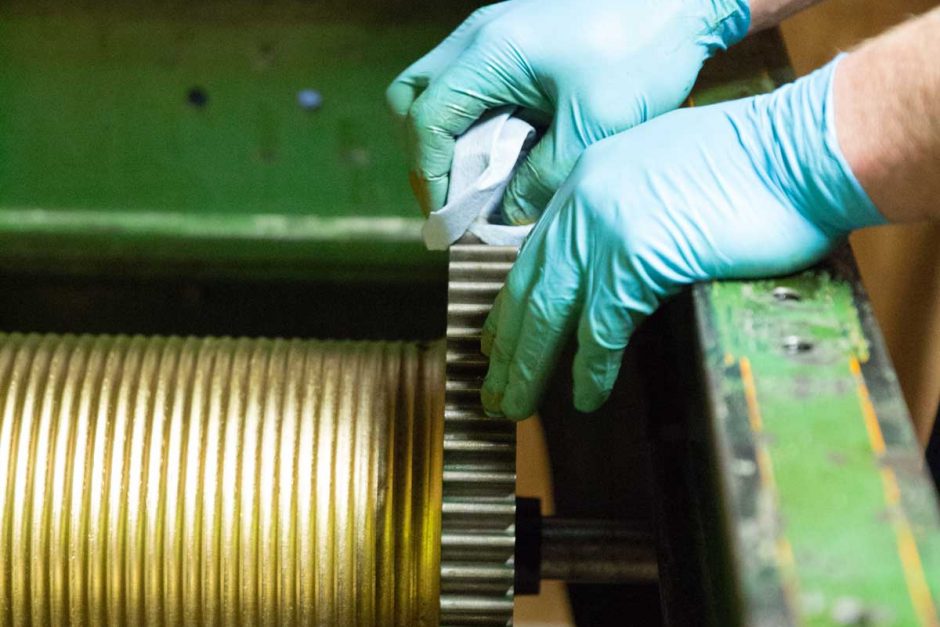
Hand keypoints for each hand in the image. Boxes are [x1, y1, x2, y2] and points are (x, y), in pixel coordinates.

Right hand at [387, 0, 749, 220]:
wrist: (684, 0)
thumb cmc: (645, 52)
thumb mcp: (593, 128)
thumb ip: (542, 179)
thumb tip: (506, 216)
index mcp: (490, 52)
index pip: (426, 120)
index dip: (429, 176)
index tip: (449, 218)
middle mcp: (479, 35)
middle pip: (411, 99)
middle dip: (426, 155)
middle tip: (454, 199)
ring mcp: (493, 32)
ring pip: (437, 89)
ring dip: (449, 139)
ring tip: (480, 182)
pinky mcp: (512, 39)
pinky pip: (469, 83)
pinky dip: (474, 122)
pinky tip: (507, 150)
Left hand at [480, 58, 885, 418]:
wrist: (798, 149)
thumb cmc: (752, 165)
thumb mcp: (665, 173)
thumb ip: (629, 209)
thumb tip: (618, 262)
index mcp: (588, 177)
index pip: (535, 252)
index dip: (512, 303)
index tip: (497, 338)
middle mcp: (584, 200)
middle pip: (527, 287)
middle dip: (506, 345)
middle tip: (491, 385)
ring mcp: (607, 228)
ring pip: (549, 313)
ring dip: (529, 367)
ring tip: (513, 406)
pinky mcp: (638, 257)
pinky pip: (602, 328)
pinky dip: (591, 368)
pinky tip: (584, 397)